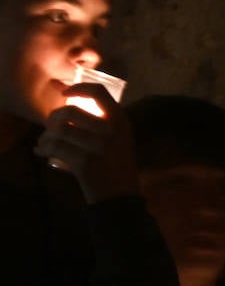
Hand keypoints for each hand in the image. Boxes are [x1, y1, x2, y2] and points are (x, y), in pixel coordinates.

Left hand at [34, 84, 137, 202]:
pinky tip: (40, 152)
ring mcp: (98, 146)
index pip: (98, 92)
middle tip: (49, 127)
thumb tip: (68, 103)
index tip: (64, 94)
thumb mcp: (120, 139)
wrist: (121, 196)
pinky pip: (55, 148)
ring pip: (60, 130)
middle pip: (70, 111)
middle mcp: (111, 131)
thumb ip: (102, 121)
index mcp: (121, 121)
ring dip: (45, 136)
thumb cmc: (117, 166)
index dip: (78, 88)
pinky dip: (42, 149)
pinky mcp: (85, 162)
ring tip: (43, 142)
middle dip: (53, 118)